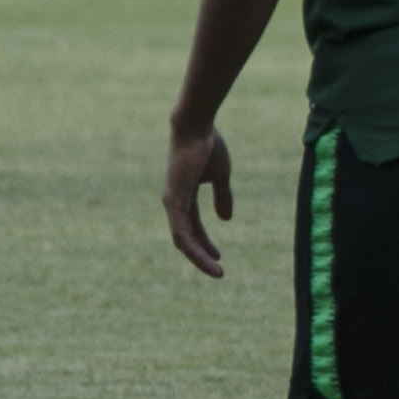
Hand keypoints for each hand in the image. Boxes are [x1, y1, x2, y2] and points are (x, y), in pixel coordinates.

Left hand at [163, 120, 233, 276]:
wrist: (197, 127)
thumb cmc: (208, 146)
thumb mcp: (220, 176)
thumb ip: (222, 196)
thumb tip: (226, 219)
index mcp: (183, 196)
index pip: (192, 225)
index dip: (204, 241)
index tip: (218, 255)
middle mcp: (174, 202)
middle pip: (185, 236)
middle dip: (201, 253)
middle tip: (217, 268)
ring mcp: (172, 203)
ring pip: (182, 240)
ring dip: (198, 258)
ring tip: (216, 271)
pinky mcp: (174, 202)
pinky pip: (182, 234)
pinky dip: (194, 249)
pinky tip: (208, 259)